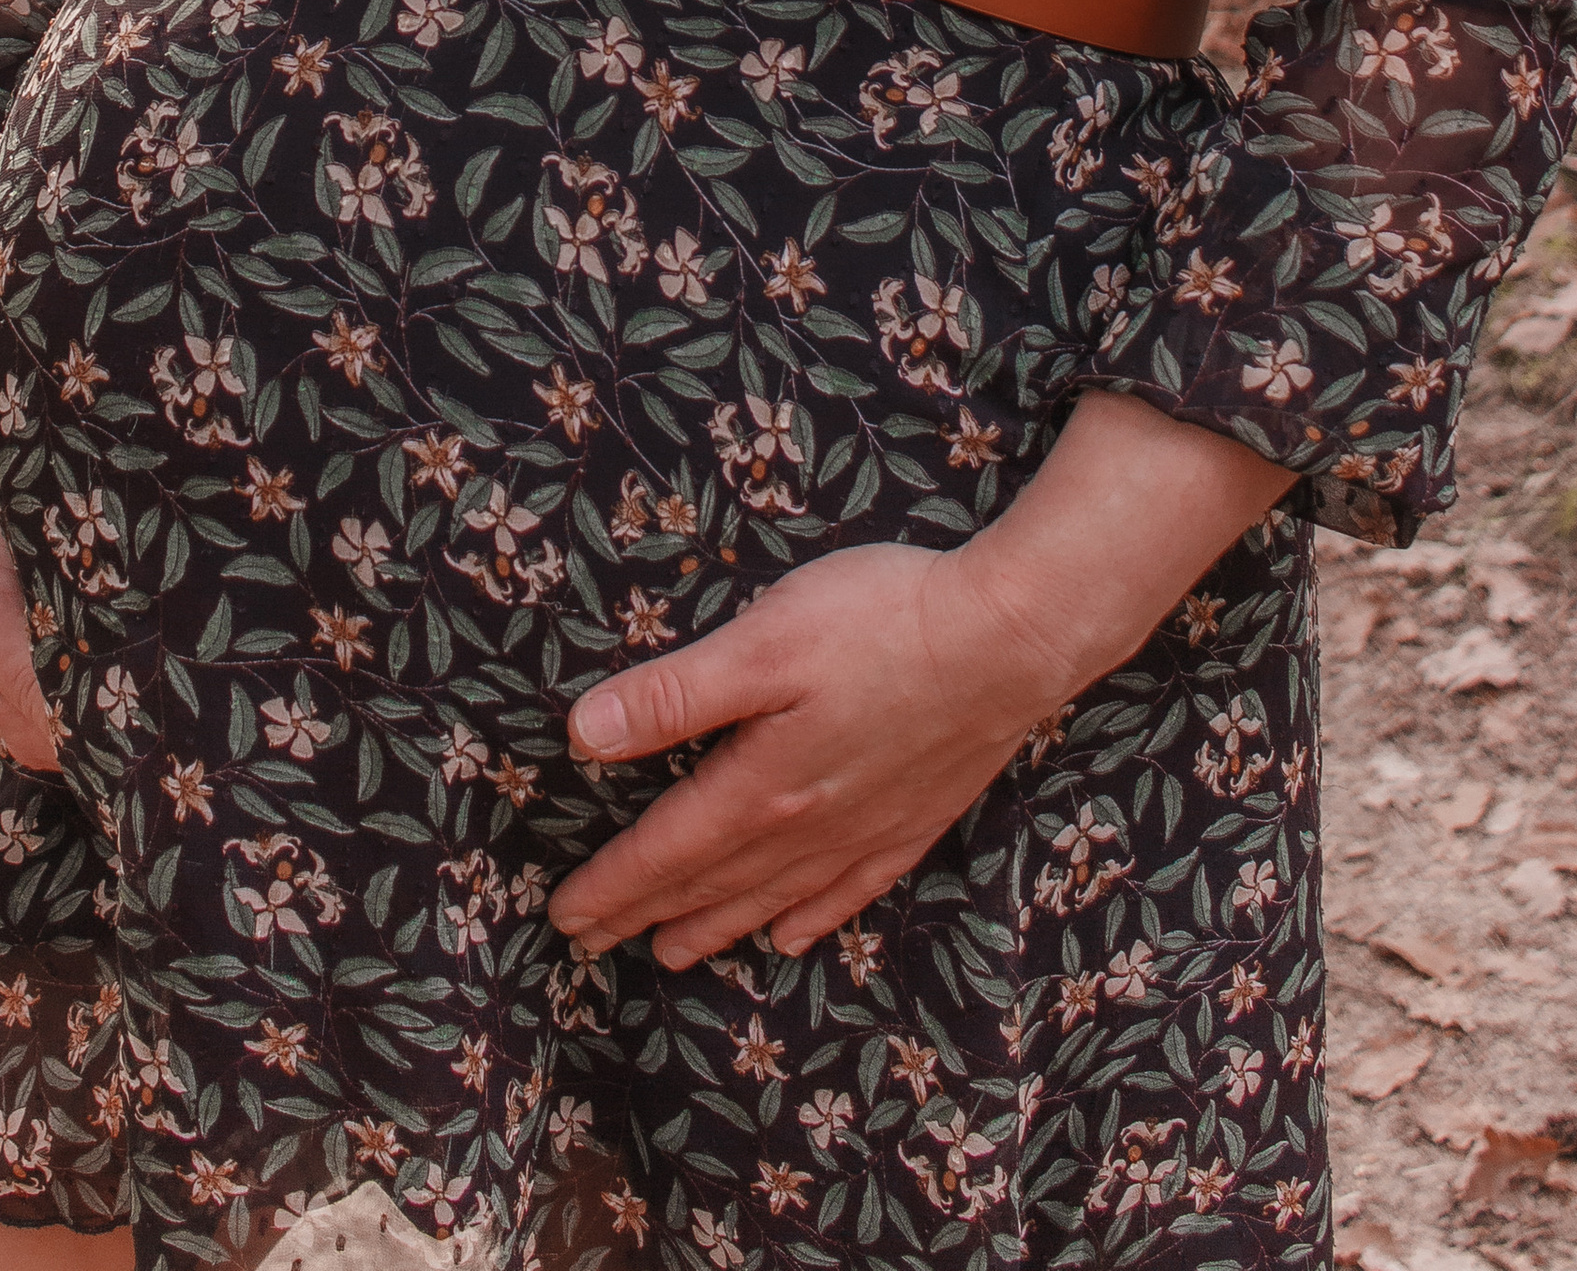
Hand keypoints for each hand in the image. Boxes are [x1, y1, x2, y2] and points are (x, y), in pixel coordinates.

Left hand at [550, 392, 1295, 968]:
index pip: (667, 848)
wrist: (1011, 639)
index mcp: (761, 784)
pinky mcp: (913, 818)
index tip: (565, 916)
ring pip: (772, 897)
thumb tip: (582, 737)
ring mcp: (865, 828)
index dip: (613, 883)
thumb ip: (673, 696)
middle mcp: (808, 825)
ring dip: (716, 926)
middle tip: (594, 946)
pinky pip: (848, 890)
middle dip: (647, 913)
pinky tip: (791, 936)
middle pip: (712, 883)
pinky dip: (810, 918)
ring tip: (672, 954)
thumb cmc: (881, 623)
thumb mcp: (761, 644)